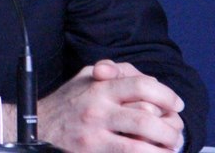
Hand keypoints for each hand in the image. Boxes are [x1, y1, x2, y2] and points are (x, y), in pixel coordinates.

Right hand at [36, 60, 184, 151]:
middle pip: (147, 117)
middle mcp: (98, 110)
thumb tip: (141, 76)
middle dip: (170, 129)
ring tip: (169, 149)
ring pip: (141, 145)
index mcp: (100, 87)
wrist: (38, 126)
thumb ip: (113, 71)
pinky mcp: (93, 152)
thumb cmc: (66, 103)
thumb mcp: (86, 77)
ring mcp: (95, 135)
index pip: (142, 86)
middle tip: (176, 133)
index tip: (176, 105)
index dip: (167, 96)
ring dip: (163, 150)